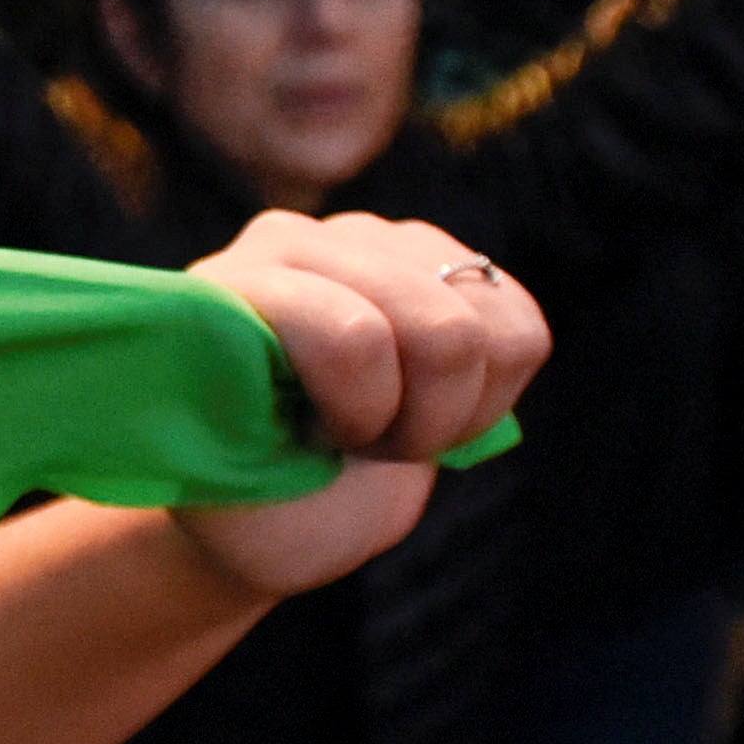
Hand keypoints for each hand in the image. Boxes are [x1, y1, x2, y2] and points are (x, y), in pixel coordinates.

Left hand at [168, 211, 550, 600]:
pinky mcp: (443, 261)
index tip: (316, 445)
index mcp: (221, 295)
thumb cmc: (246, 502)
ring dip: (455, 409)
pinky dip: (492, 394)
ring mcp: (374, 241)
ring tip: (390, 421)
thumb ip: (226, 443)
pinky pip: (522, 331)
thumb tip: (267, 386)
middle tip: (360, 442)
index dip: (362, 415)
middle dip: (418, 420)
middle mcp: (293, 242)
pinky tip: (429, 403)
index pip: (353, 336)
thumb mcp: (224, 497)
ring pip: (490, 331)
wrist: (276, 491)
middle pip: (442, 332)